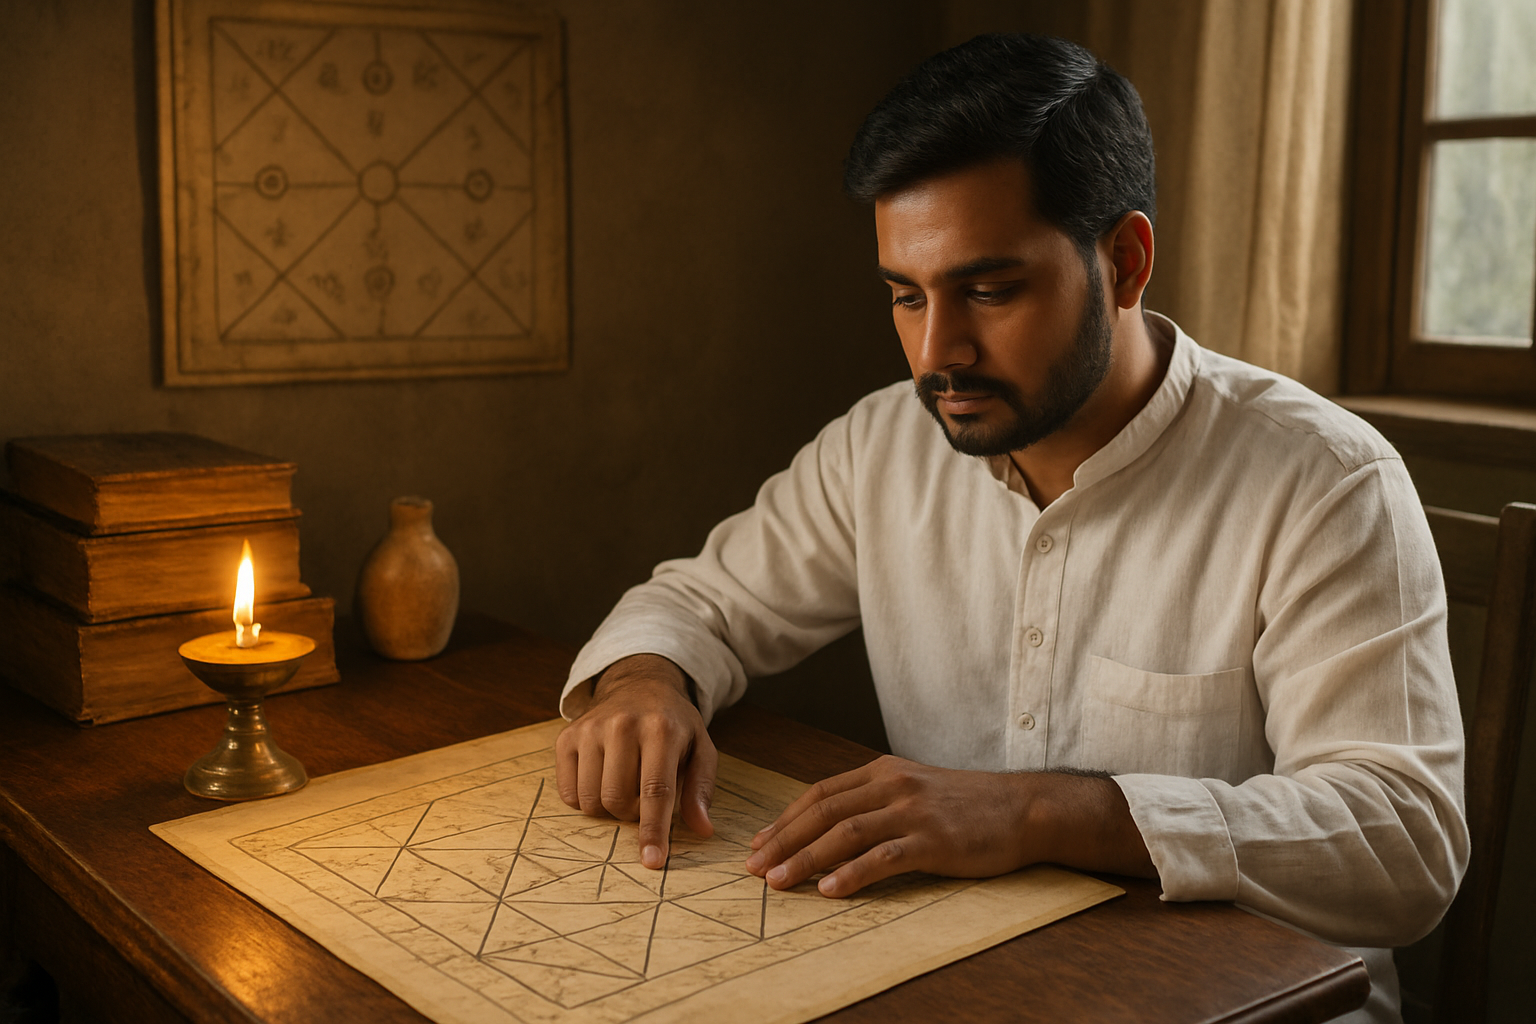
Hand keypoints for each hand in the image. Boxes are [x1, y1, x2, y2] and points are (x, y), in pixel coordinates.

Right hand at [555, 654, 717, 870]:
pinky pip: (568, 794)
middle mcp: (622, 725)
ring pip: (590, 801)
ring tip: (623, 786)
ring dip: (608, 809)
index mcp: (661, 729)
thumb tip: (702, 829)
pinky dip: (584, 801)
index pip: (655, 790)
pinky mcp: (566, 737)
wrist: (637, 685)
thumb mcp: (700, 748)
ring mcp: (590, 729)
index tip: (653, 861)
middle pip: (618, 800)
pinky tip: (600, 780)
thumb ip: (701, 789)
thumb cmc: (673, 724)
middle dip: (631, 814)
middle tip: (642, 798)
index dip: (653, 830)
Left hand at [744, 755, 1153, 897]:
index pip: (820, 793)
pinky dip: (851, 873)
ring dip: (805, 858)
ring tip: (778, 882)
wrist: (1024, 809)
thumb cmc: (969, 806)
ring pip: (844, 833)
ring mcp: (913, 811)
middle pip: (823, 811)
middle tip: (755, 868)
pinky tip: (829, 889)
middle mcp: (892, 785)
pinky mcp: (933, 840)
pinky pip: (883, 856)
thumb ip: (876, 800)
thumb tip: (831, 827)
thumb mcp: (916, 789)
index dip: (786, 820)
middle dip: (783, 841)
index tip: (760, 844)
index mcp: (883, 772)